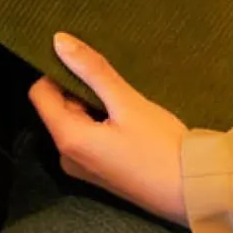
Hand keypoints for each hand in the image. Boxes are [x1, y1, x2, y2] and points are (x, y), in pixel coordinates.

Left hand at [29, 33, 187, 225]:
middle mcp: (67, 156)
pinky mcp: (98, 172)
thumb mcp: (128, 103)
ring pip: (74, 121)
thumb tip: (58, 41)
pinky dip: (101, 123)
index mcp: (68, 138)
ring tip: (124, 102)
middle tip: (114, 84)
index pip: (40, 93)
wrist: (193, 192)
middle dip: (79, 90)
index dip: (57, 72)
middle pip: (57, 108)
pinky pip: (87, 138)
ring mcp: (82, 167)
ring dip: (93, 106)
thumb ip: (92, 71)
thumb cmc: (162, 147)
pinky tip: (128, 120)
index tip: (87, 64)